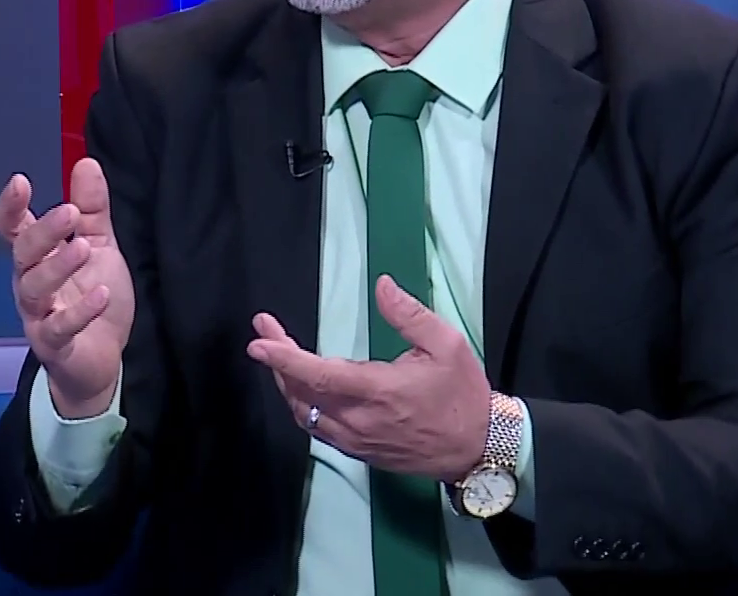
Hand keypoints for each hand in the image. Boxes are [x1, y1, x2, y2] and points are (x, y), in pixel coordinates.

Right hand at [0, 158, 135, 418]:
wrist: (102, 359)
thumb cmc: (92, 295)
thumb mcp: (99, 245)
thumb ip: (92, 209)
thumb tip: (86, 162)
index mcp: (37, 256)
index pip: (13, 228)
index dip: (11, 206)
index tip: (20, 181)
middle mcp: (30, 283)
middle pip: (23, 254)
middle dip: (42, 231)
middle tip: (69, 212)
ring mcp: (39, 316)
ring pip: (34, 289)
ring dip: (57, 266)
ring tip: (84, 248)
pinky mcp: (54, 346)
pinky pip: (60, 328)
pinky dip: (80, 311)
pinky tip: (100, 294)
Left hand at [246, 275, 489, 481]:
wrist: (478, 448)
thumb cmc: (462, 394)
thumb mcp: (447, 344)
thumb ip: (409, 315)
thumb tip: (381, 285)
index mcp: (377, 390)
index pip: (317, 374)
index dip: (284, 357)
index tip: (259, 341)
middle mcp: (358, 420)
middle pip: (300, 393)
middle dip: (278, 361)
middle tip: (266, 333)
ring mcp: (356, 440)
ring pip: (305, 414)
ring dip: (287, 384)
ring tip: (278, 354)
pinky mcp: (359, 452)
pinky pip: (318, 428)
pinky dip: (303, 405)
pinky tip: (303, 387)